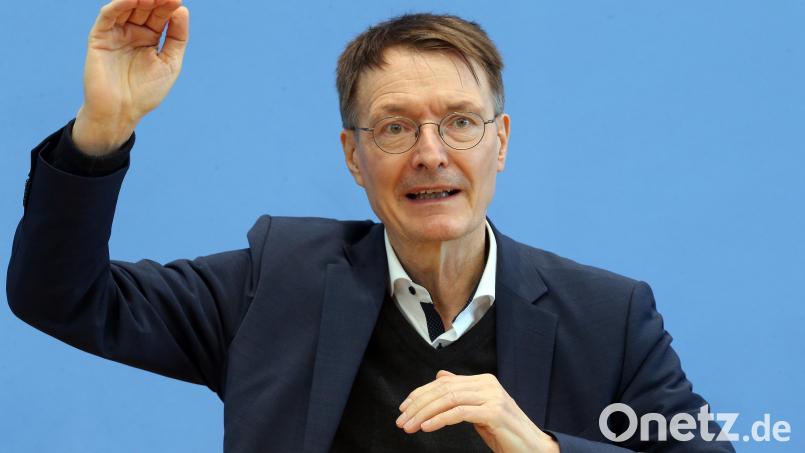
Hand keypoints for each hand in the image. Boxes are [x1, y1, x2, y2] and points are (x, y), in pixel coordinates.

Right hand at [73, 0, 188, 154]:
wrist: (121, 112)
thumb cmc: (146, 93)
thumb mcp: (170, 63)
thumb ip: (177, 37)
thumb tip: (182, 9)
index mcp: (149, 38)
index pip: (160, 15)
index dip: (169, 6)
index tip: (179, 0)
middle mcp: (132, 32)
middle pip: (145, 8)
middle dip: (157, 0)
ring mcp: (116, 33)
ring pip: (127, 7)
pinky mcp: (100, 37)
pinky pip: (108, 15)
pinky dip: (120, 4)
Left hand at [396, 370, 559, 452]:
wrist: (533, 448)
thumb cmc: (505, 433)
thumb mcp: (479, 410)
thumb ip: (461, 392)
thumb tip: (440, 376)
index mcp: (483, 381)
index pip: (443, 383)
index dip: (420, 394)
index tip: (403, 408)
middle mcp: (488, 384)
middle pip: (443, 389)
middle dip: (418, 405)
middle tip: (402, 420)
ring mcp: (492, 397)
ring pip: (448, 399)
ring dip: (424, 414)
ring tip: (410, 426)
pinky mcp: (494, 412)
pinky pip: (459, 413)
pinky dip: (439, 420)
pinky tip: (426, 427)